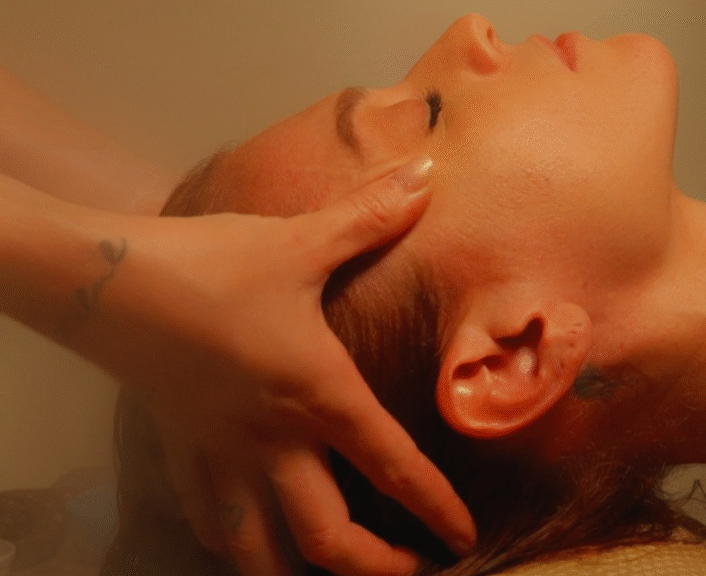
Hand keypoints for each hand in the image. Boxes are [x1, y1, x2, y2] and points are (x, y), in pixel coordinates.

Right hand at [82, 156, 473, 574]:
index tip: (462, 540)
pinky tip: (240, 541)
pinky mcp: (178, 445)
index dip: (434, 508)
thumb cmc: (209, 264)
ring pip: (256, 547)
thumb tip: (427, 171)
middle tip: (408, 570)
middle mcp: (272, 438)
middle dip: (373, 566)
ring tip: (324, 575)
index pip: (391, 466)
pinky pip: (203, 514)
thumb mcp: (299, 239)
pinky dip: (227, 539)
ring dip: (292, 571)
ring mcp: (220, 450)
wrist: (103, 279)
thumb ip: (369, 215)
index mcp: (316, 393)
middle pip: (325, 537)